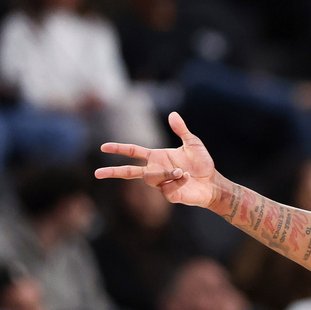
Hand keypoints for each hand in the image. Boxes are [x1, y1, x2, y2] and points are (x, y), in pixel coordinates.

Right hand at [95, 112, 217, 208]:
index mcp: (156, 157)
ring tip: (183, 171)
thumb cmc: (202, 163)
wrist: (213, 182)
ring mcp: (161, 184)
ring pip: (151, 178)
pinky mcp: (169, 195)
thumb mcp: (193, 143)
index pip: (133, 151)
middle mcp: (155, 170)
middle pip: (129, 172)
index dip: (119, 149)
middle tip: (97, 173)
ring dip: (166, 173)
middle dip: (113, 172)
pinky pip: (167, 188)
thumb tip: (172, 114)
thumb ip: (181, 130)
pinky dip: (178, 181)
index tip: (103, 147)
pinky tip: (187, 178)